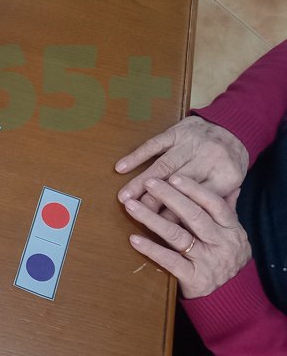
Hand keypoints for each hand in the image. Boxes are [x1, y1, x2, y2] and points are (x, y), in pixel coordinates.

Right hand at [116, 116, 247, 218]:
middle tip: (135, 212)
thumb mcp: (230, 186)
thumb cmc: (227, 164)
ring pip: (164, 165)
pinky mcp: (177, 131)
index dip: (177, 214)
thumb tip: (179, 227)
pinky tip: (122, 167)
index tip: (158, 227)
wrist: (234, 128)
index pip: (198, 200)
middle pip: (179, 184)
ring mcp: (192, 143)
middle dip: (154, 200)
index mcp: (225, 177)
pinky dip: (137, 157)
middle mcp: (209, 159)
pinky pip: (154, 144)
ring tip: (124, 196)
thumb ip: (209, 205)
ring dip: (141, 181)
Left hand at [125, 175, 251, 298]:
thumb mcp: (232, 235)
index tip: (173, 177)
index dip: (193, 189)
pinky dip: (151, 249)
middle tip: (148, 183)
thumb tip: (231, 185)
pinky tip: (134, 238)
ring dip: (151, 218)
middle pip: (194, 215)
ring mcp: (208, 262)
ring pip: (177, 235)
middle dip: (169, 197)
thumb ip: (227, 211)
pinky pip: (169, 261)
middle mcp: (222, 244)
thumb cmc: (223, 258)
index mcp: (232, 230)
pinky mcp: (194, 278)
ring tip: (131, 206)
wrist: (229, 297)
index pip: (214, 204)